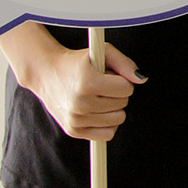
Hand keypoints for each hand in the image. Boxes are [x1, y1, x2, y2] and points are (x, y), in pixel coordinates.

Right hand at [23, 39, 144, 142]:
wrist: (46, 74)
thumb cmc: (77, 62)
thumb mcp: (101, 53)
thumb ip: (125, 63)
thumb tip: (141, 79)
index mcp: (87, 83)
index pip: (126, 88)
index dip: (121, 80)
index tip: (109, 76)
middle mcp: (80, 103)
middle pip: (123, 103)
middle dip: (116, 93)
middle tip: (99, 86)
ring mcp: (76, 119)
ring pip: (118, 119)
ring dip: (113, 108)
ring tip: (96, 97)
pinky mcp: (73, 131)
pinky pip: (108, 134)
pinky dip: (107, 123)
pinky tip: (95, 111)